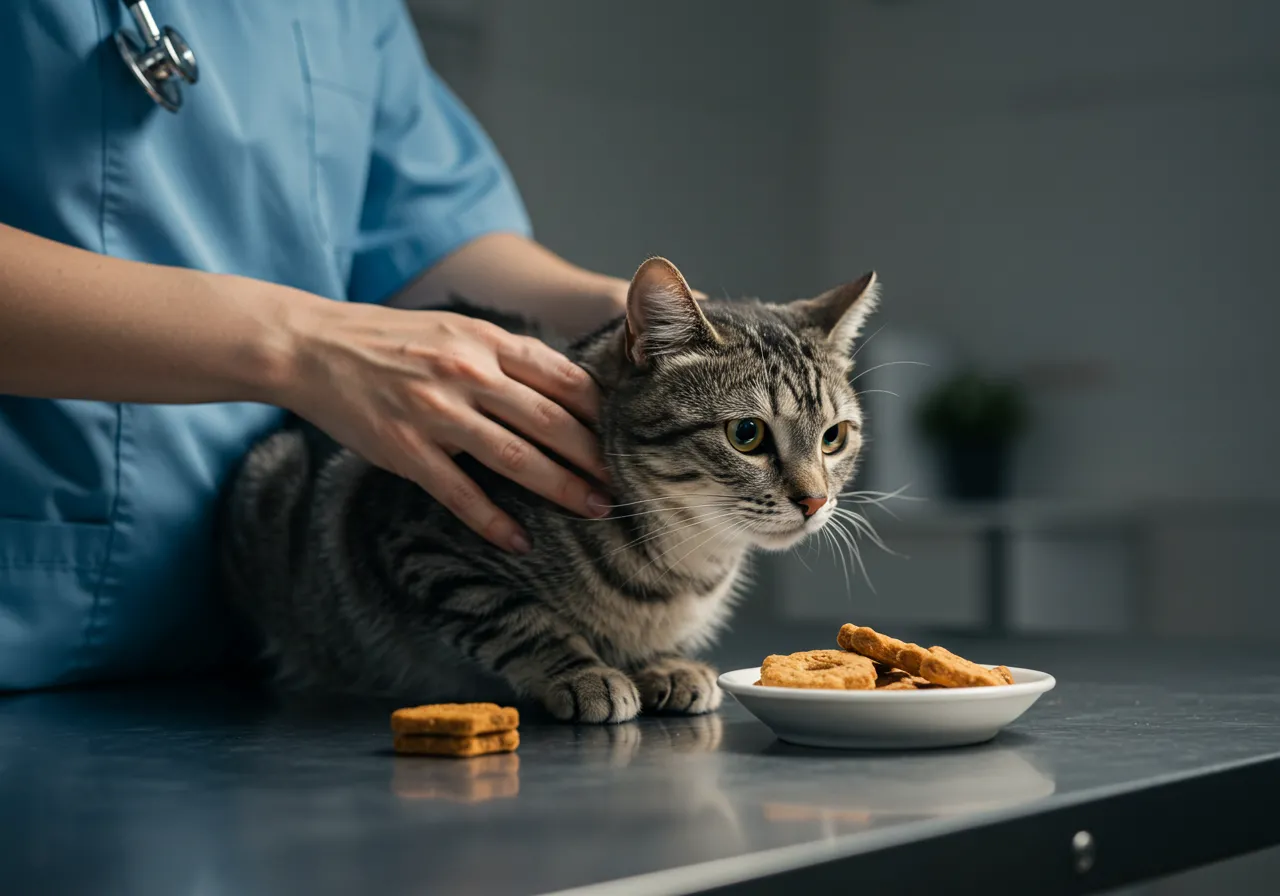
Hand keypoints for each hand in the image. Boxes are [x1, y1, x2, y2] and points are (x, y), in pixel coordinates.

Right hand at [281, 300, 610, 552]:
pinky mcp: (405, 448)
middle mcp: (468, 373)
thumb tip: (565, 388)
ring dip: (562, 488)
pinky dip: (493, 522)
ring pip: (517, 457)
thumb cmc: (391, 340)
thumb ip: (506, 357)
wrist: (312, 346)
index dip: (603, 413)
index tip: (628, 439)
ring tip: (593, 510)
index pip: (564, 378)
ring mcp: (436, 412)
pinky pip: (459, 493)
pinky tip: (519, 542)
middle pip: (552, 421)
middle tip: (625, 486)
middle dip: (596, 458)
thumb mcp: (456, 331)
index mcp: (486, 341)